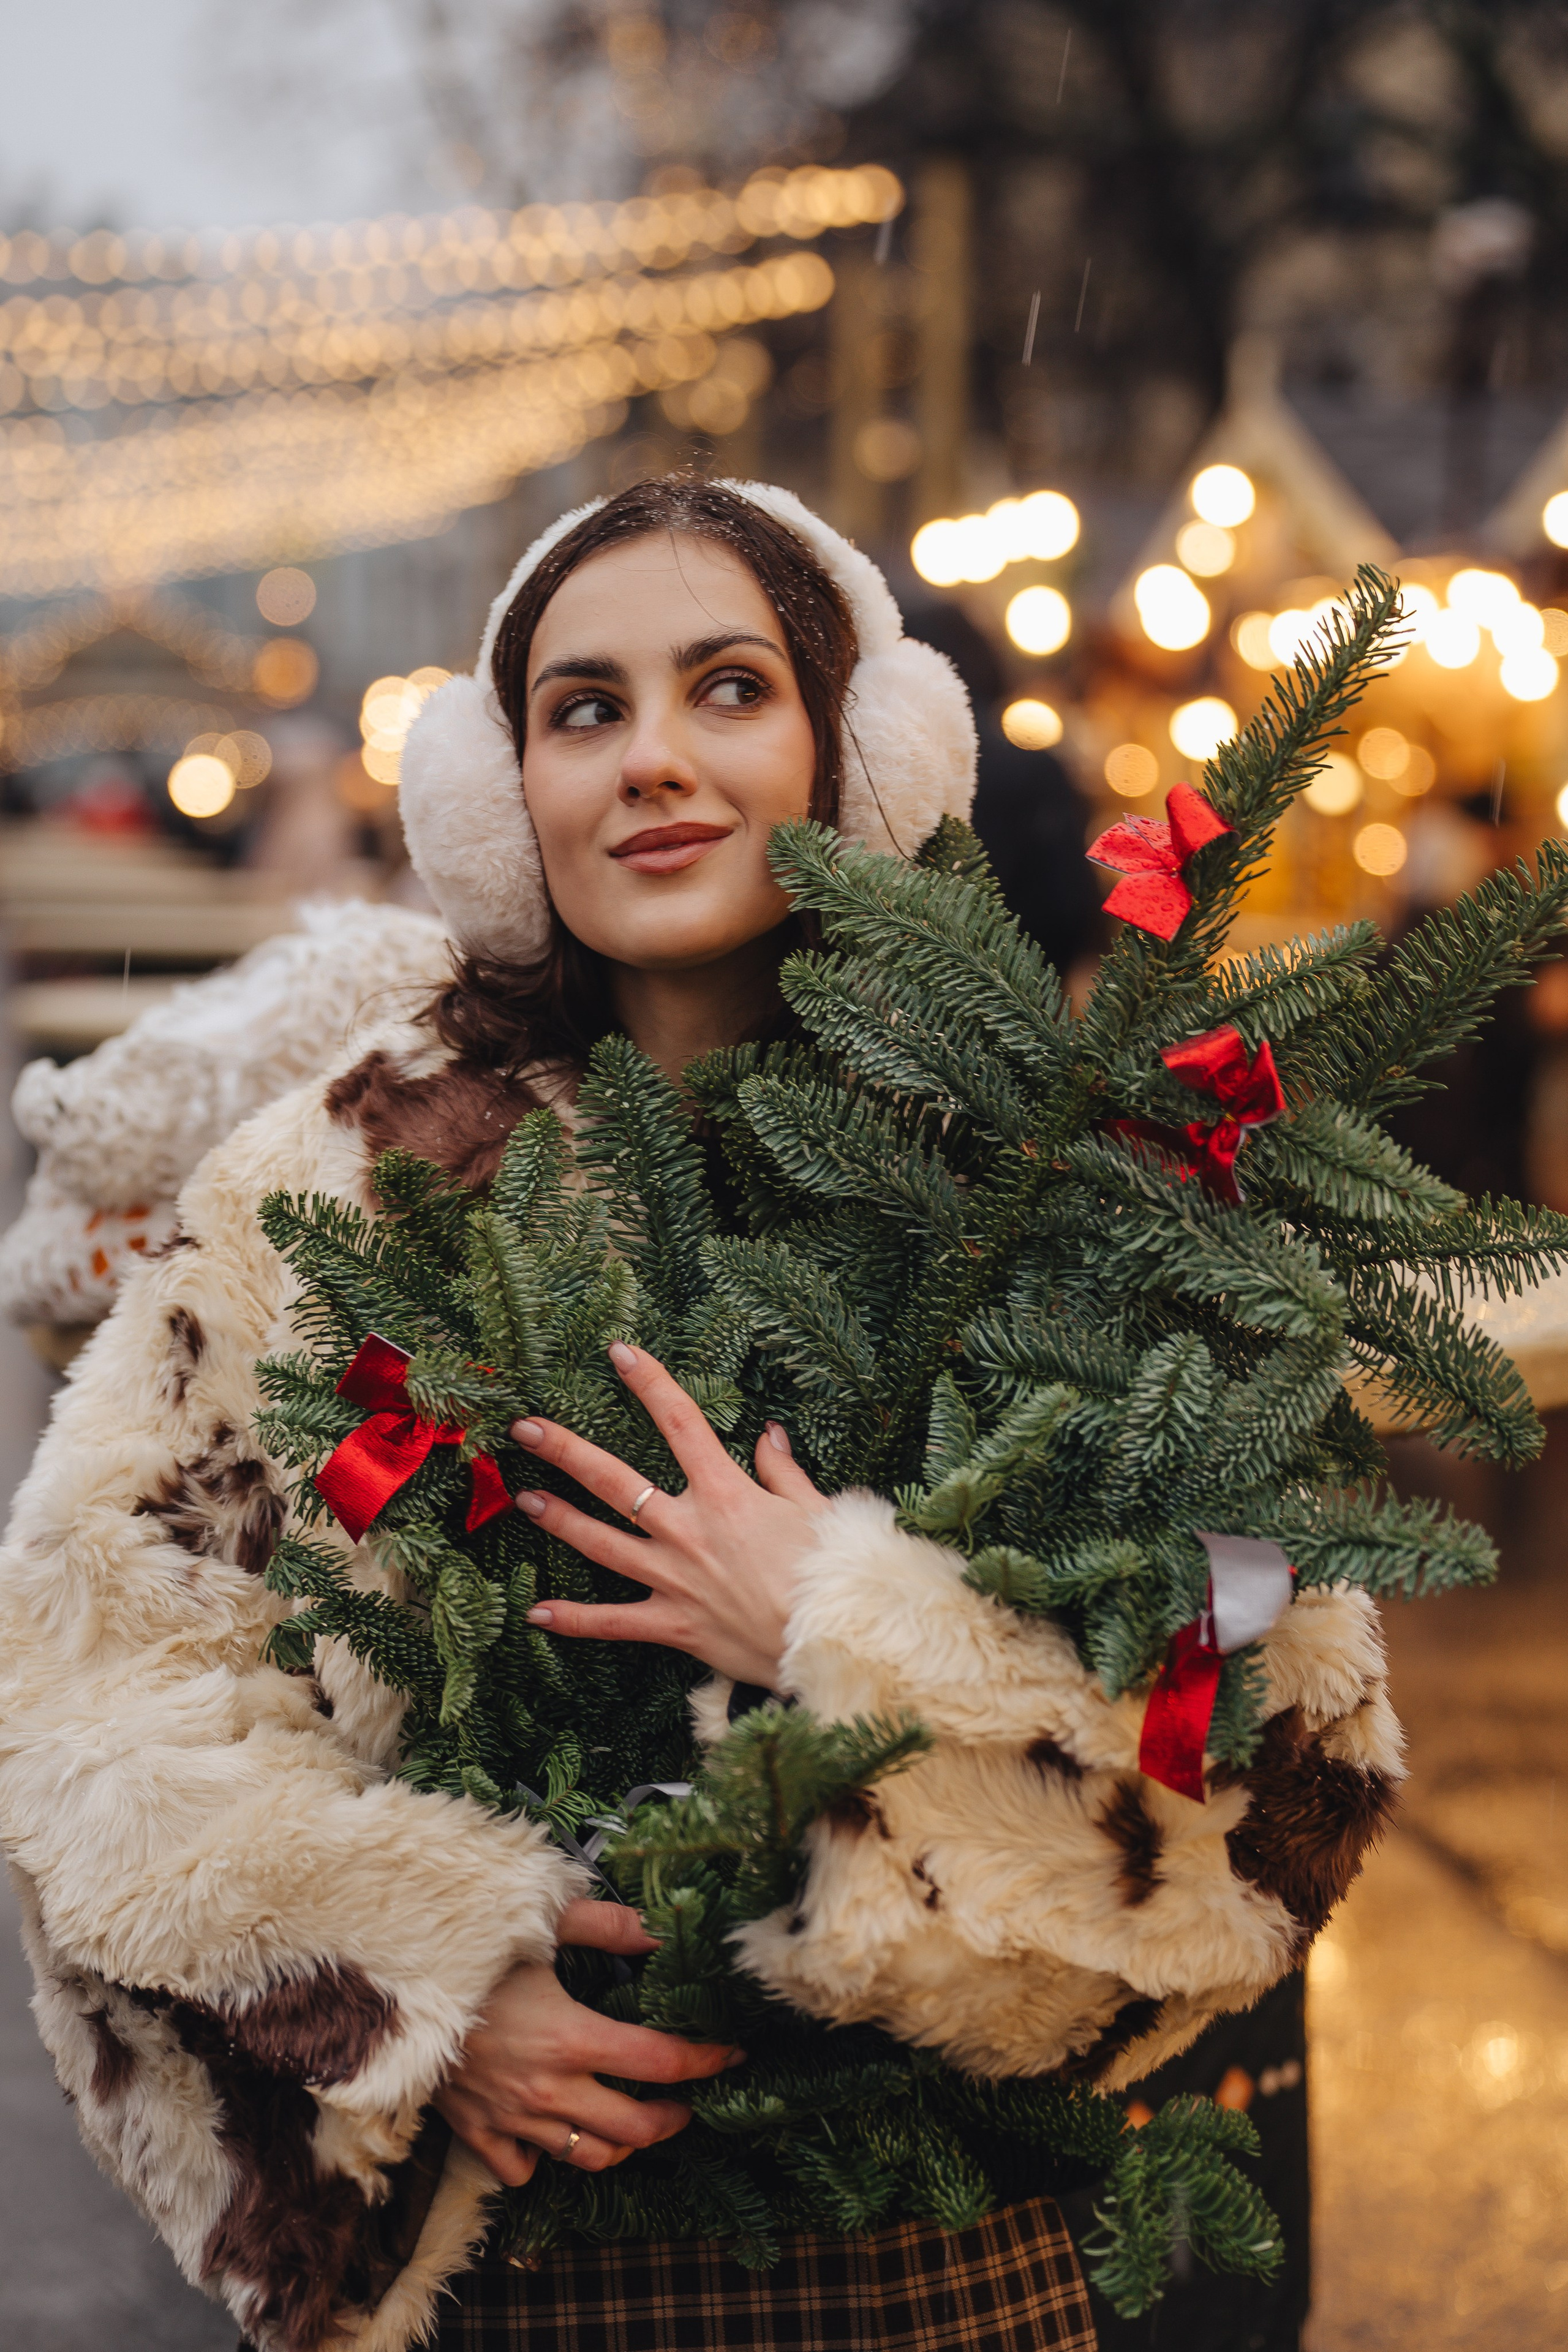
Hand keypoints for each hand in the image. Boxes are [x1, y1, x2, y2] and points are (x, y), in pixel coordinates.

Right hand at [434, 1896, 742, 2185]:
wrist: (388, 1988)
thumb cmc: (466, 1952)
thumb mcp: (538, 1924)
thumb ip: (606, 1924)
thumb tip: (659, 1928)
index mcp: (571, 2037)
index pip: (660, 2063)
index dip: (706, 2060)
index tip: (732, 2052)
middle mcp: (548, 2089)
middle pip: (634, 2129)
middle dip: (672, 2117)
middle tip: (686, 2099)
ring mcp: (512, 2118)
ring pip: (587, 2157)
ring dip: (621, 2145)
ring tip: (635, 2122)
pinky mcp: (476, 2131)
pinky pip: (523, 2170)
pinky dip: (546, 2158)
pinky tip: (555, 2131)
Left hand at [510, 1341, 825, 1687]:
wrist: (832, 1641)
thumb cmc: (833, 1574)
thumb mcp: (818, 1509)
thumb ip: (783, 1473)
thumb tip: (768, 1435)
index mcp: (727, 1494)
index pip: (680, 1423)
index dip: (649, 1383)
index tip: (619, 1353)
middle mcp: (689, 1530)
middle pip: (615, 1481)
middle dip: (566, 1451)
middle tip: (525, 1429)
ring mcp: (675, 1578)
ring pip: (602, 1544)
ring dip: (560, 1521)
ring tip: (524, 1500)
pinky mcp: (674, 1625)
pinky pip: (613, 1622)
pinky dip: (574, 1620)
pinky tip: (535, 1613)